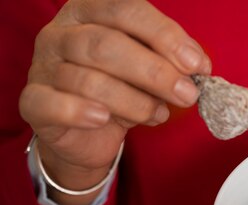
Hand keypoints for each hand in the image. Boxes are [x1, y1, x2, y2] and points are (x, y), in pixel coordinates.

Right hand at [19, 0, 210, 204]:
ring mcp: (43, 65)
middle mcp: (62, 32)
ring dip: (134, 101)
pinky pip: (52, 104)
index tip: (198, 64)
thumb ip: (169, 63)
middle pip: (107, 44)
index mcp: (91, 11)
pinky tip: (105, 119)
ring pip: (88, 79)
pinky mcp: (34, 101)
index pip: (126, 10)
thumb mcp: (149, 72)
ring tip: (160, 114)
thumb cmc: (121, 92)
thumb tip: (198, 67)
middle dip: (155, 72)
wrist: (87, 134)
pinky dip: (81, 112)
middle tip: (188, 94)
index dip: (164, 36)